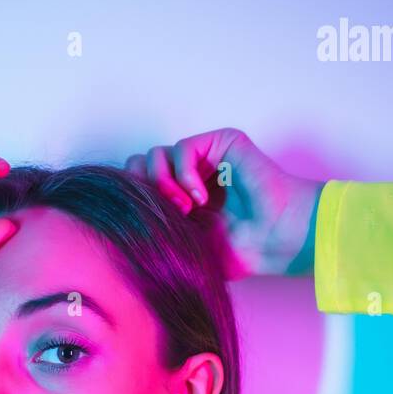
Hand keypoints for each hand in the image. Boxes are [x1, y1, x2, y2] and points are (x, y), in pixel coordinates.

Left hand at [124, 128, 323, 278]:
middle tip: (166, 215)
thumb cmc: (239, 251)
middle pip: (139, 166)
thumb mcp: (183, 246)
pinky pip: (182, 148)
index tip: (149, 226)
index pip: (137, 186)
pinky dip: (183, 174)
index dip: (135, 200)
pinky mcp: (222, 143)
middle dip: (144, 191)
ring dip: (162, 184)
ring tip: (184, 209)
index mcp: (179, 199)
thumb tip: (116, 225)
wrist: (276, 241)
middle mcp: (190, 175)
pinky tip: (198, 198)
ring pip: (155, 155)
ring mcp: (206, 158)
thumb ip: (154, 231)